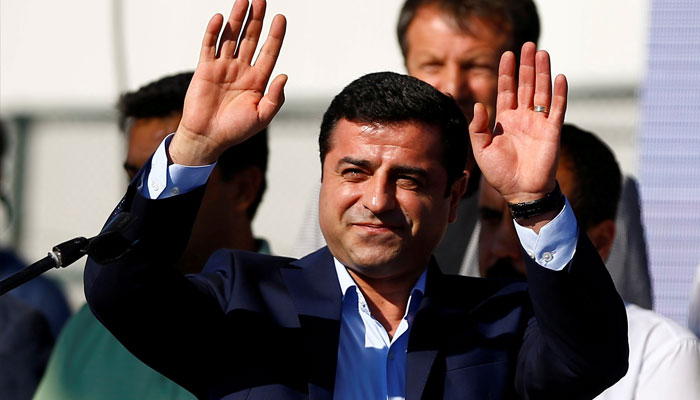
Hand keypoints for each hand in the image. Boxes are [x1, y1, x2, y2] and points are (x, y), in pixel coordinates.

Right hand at [170, 0, 286, 165]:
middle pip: (251, 38)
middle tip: (261, 0)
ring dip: (237, 19)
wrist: (208, 138)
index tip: (280, 18)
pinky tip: (219, 18)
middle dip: (256, 20)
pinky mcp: (205, 69)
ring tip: (243, 1)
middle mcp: (241, 69)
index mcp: (257, 80)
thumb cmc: (236, 130)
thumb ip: (275, 98)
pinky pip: (209, 46)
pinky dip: (213, 32)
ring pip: (231, 37)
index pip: (269, 51)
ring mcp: (223, 67)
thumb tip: (284, 76)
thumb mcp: (262, 117)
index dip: (275, 35)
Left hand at [469, 42, 566, 204]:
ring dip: (543, 72)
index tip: (507, 54)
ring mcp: (538, 123)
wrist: (521, 192)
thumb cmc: (499, 173)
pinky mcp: (552, 131)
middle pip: (525, 85)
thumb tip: (480, 104)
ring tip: (542, 53)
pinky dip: (560, 93)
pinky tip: (560, 77)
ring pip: (542, 91)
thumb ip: (478, 127)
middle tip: (528, 45)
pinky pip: (557, 108)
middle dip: (526, 65)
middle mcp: (522, 118)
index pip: (506, 90)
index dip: (507, 72)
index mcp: (505, 120)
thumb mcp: (480, 150)